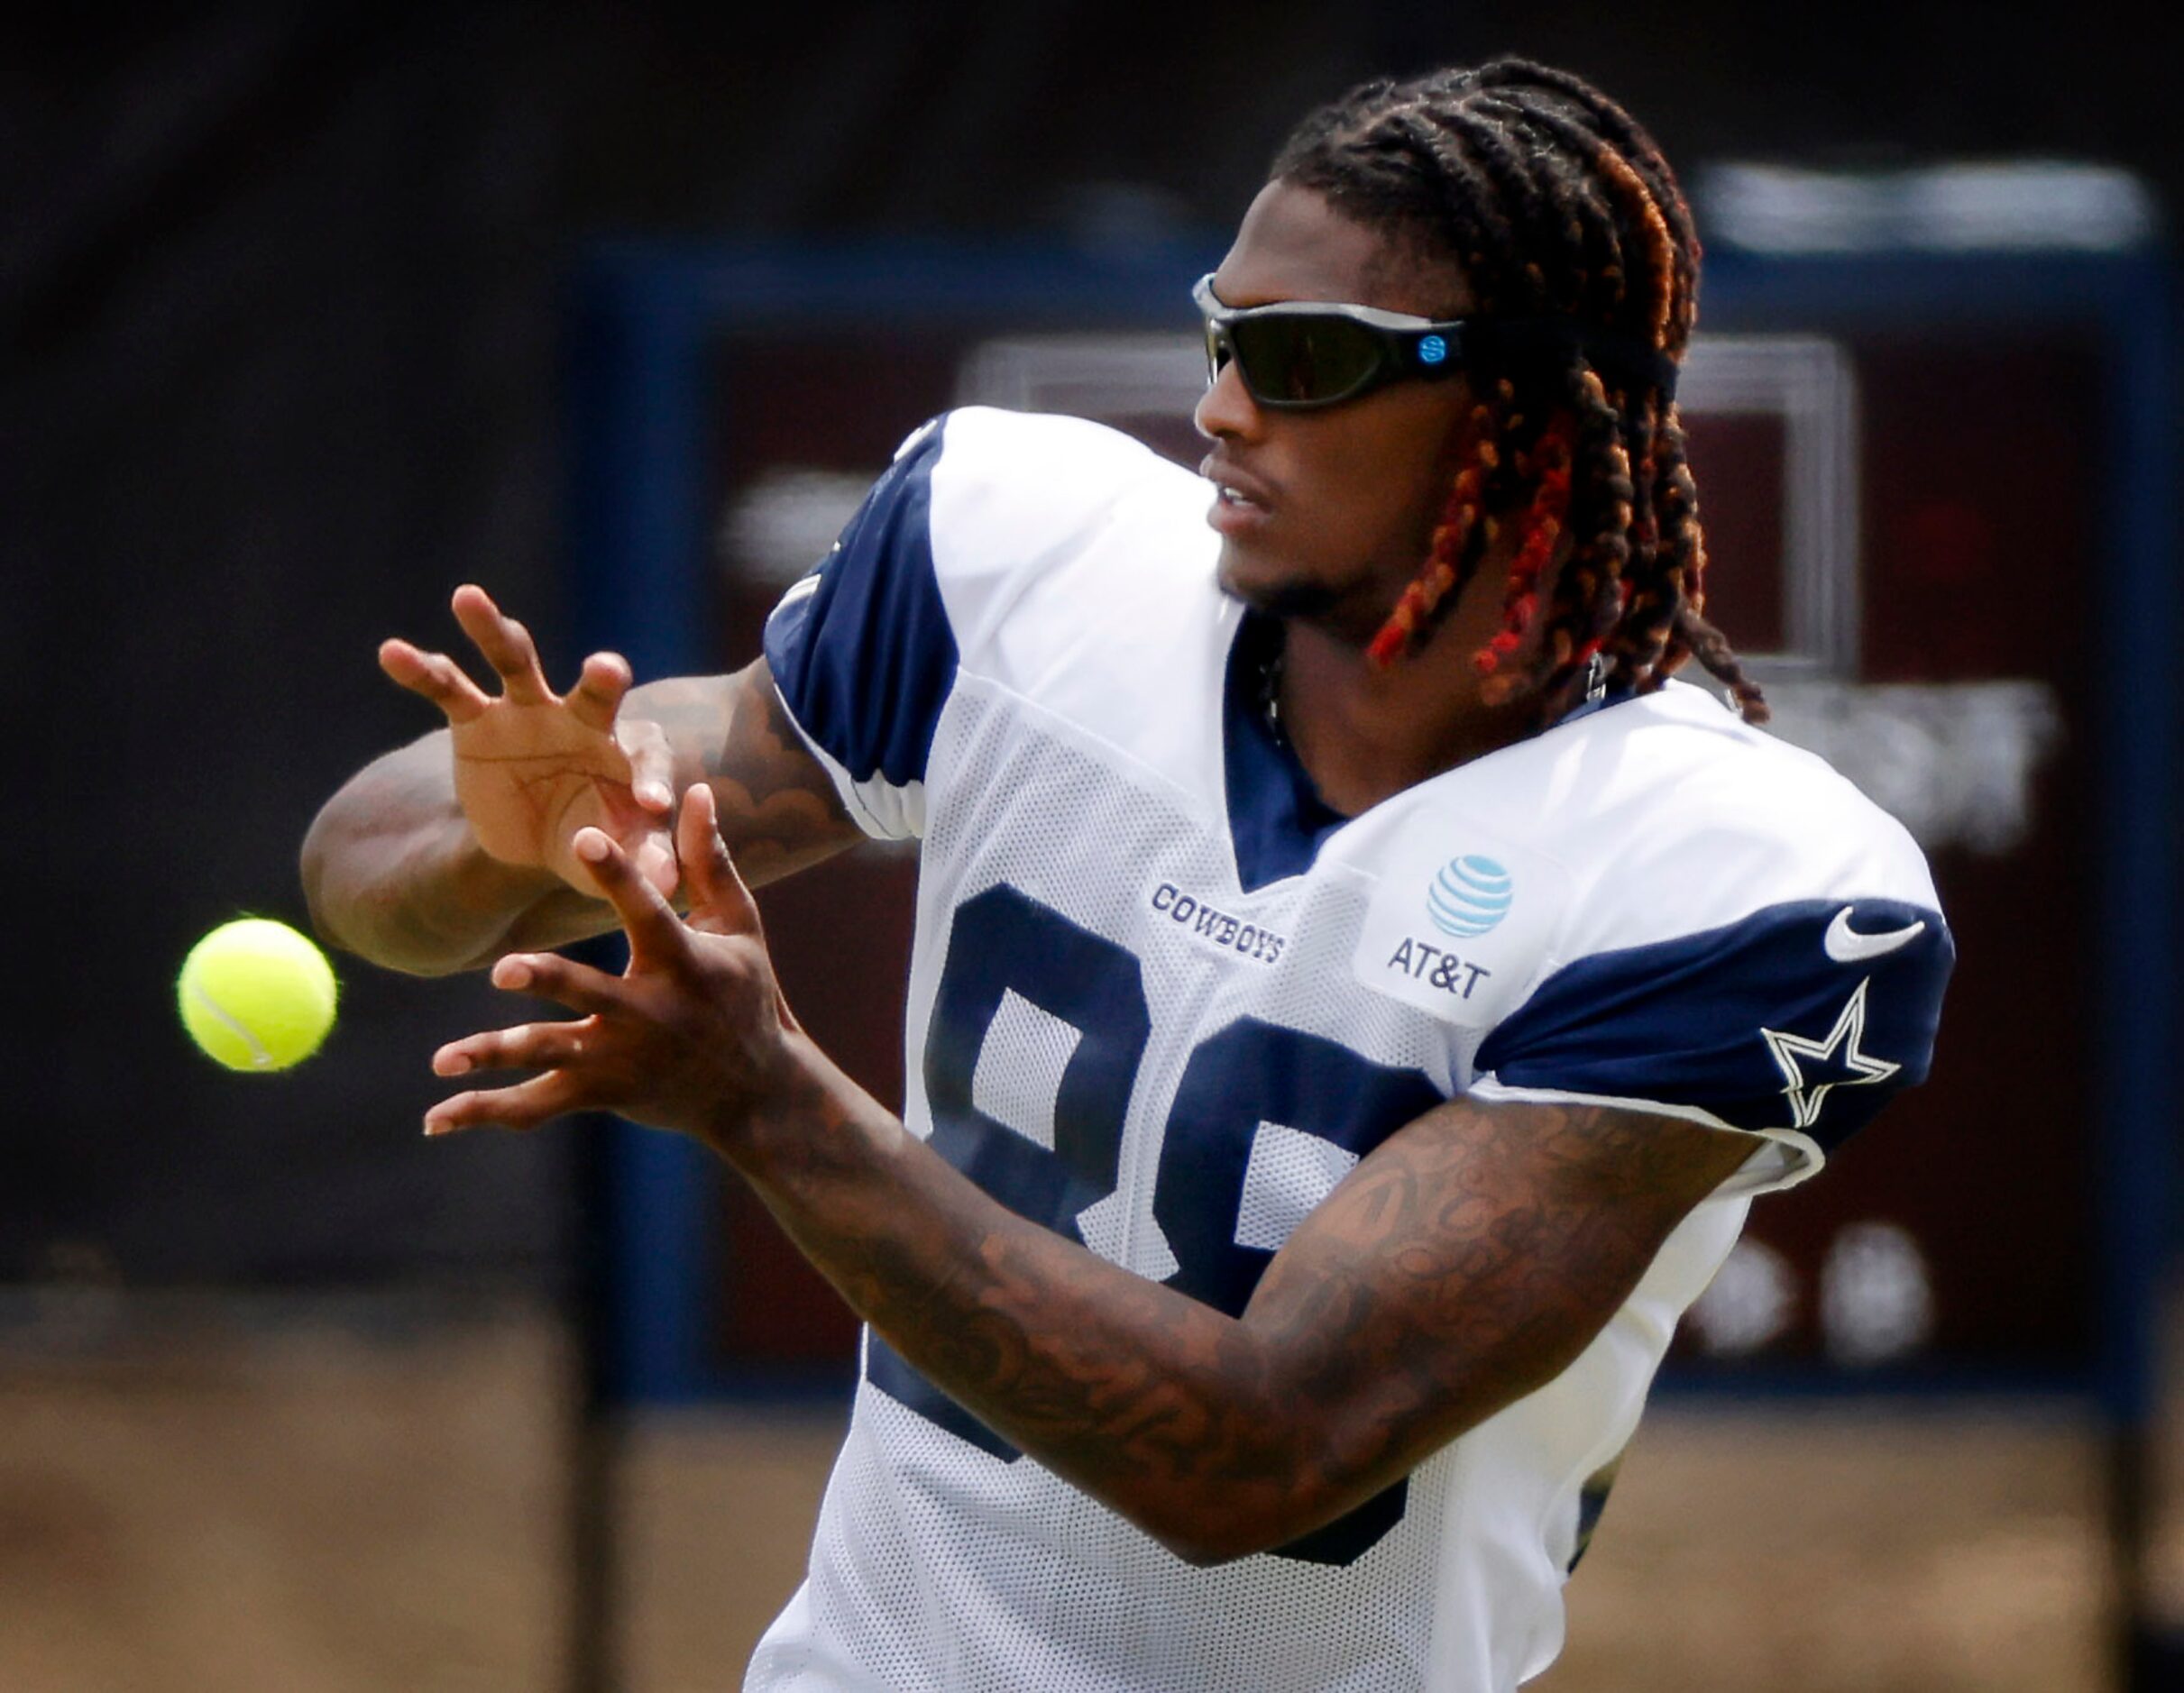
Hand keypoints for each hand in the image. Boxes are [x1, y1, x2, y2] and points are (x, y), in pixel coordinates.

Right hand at [379, 583, 678, 898]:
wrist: (536, 838)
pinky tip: (391, 652)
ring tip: (466, 597)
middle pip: (597, 691)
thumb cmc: (595, 840)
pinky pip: (448, 687)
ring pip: (515, 661)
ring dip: (493, 629)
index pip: (647, 755)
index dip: (651, 777)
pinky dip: (421, 669)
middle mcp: (581, 718)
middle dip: (603, 680)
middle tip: (609, 668)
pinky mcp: (477, 720)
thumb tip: (668, 883)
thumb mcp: (618, 854)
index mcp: (626, 751)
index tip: (651, 804)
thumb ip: (640, 856)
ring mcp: (527, 711)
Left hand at [422, 786, 803, 1143]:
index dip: (618, 874)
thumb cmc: (746, 993)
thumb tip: (696, 790)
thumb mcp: (738, 926)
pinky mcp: (601, 1094)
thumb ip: (708, 861)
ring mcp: (621, 1060)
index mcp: (684, 964)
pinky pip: (535, 1107)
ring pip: (550, 1057)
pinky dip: (483, 1112)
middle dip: (548, 983)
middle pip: (589, 995)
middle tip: (502, 969)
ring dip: (496, 1056)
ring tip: (443, 1059)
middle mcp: (650, 1014)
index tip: (583, 836)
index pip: (648, 912)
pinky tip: (433, 1118)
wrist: (756, 1091)